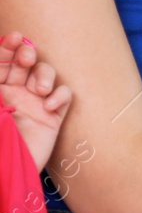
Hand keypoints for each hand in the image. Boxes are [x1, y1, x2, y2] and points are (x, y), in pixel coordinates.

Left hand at [0, 32, 71, 171]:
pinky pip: (63, 96)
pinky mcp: (52, 117)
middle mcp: (12, 94)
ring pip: (46, 75)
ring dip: (45, 75)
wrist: (5, 174)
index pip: (1, 62)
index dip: (8, 47)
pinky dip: (60, 96)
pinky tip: (49, 106)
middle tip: (26, 59)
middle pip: (24, 63)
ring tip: (40, 89)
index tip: (14, 38)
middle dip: (27, 55)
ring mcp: (33, 104)